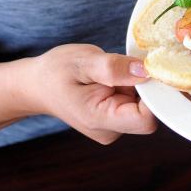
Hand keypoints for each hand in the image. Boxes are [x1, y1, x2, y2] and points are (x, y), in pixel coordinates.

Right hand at [28, 44, 156, 144]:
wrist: (37, 85)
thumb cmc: (55, 72)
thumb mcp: (82, 61)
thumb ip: (114, 67)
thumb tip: (144, 70)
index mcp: (101, 120)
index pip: (145, 118)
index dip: (153, 94)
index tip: (148, 70)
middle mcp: (111, 130)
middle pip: (148, 111)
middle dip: (143, 85)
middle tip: (122, 66)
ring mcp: (114, 126)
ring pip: (143, 104)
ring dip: (135, 83)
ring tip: (111, 72)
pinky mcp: (116, 118)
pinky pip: (135, 101)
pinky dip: (130, 85)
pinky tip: (112, 77)